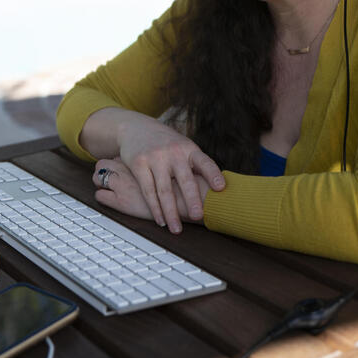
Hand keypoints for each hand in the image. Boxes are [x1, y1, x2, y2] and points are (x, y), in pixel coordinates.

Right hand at [114, 117, 223, 233]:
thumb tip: (219, 191)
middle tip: (198, 216)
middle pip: (185, 179)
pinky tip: (160, 220)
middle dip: (192, 199)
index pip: (205, 162)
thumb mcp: (183, 147)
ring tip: (176, 229)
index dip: (213, 174)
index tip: (221, 188)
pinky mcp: (139, 164)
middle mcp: (174, 152)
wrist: (136, 128)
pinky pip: (148, 190)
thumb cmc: (166, 144)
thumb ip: (196, 165)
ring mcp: (155, 158)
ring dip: (171, 212)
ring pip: (164, 190)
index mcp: (189, 149)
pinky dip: (155, 208)